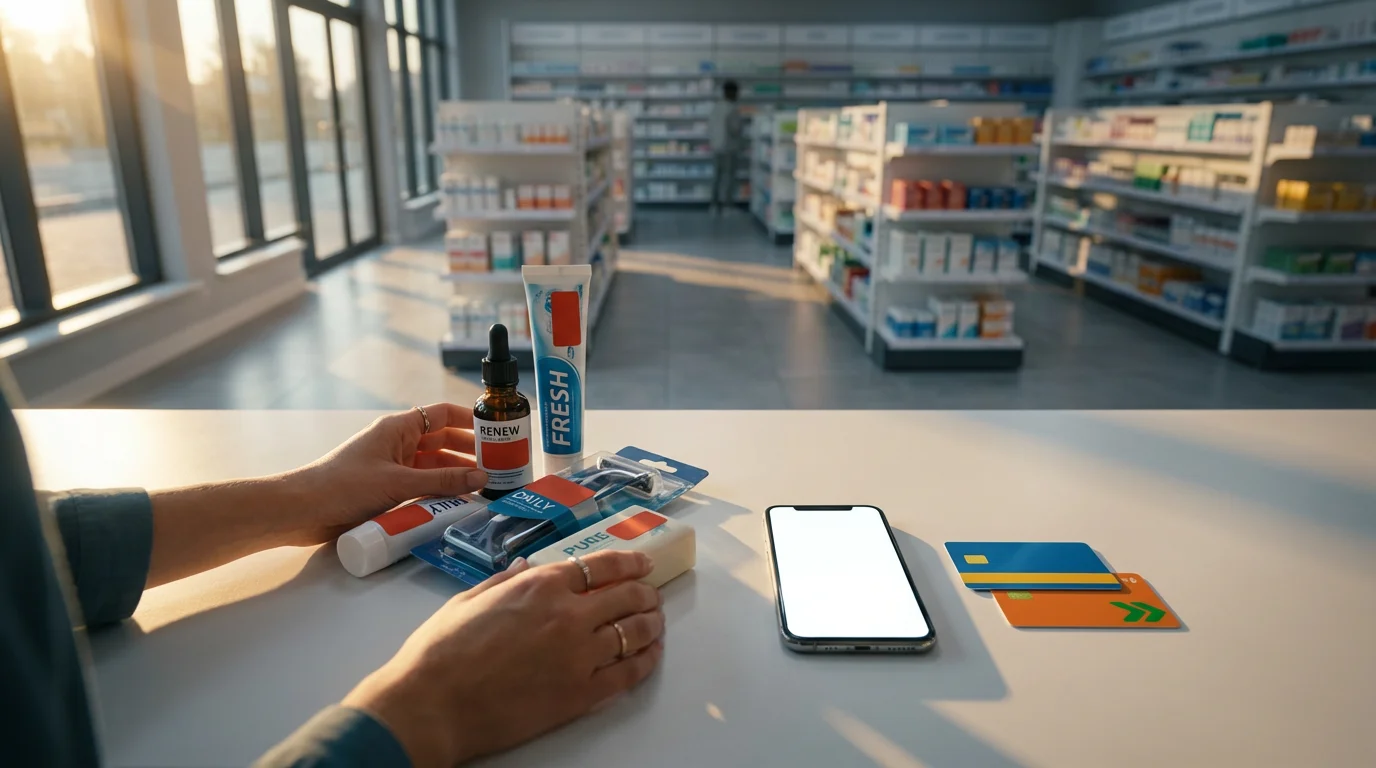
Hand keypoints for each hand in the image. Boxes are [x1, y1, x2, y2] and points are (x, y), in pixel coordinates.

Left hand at [286, 403, 487, 544]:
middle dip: (470, 451)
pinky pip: (421, 486)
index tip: (497, 429)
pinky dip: (440, 492)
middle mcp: (398, 444)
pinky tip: (458, 503)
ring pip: (434, 466)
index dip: (469, 419)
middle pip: (442, 441)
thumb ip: (441, 481)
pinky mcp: (386, 490)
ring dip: (457, 475)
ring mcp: (392, 467)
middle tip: (500, 465)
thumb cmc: (343, 486)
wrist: (301, 510)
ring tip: (486, 487)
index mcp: (399, 428)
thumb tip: (482, 478)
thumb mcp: (398, 483)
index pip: (442, 414)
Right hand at [344, 551, 665, 766]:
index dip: (629, 563)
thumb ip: (504, 580)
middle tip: (651, 596)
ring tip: (655, 624)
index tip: (641, 565)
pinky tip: (648, 658)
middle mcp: (568, 615)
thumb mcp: (469, 599)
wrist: (432, 704)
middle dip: (645, 594)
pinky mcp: (581, 693)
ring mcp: (579, 655)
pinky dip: (645, 663)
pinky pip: (628, 674)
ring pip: (634, 633)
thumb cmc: (440, 652)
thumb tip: (524, 566)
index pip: (601, 566)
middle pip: (627, 596)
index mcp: (541, 586)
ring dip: (651, 625)